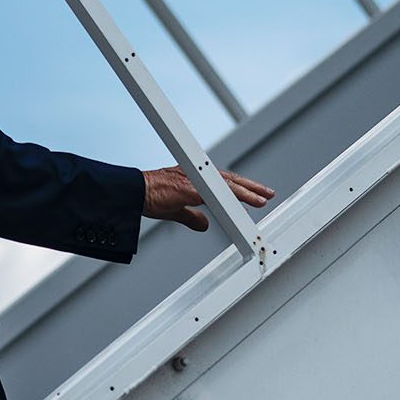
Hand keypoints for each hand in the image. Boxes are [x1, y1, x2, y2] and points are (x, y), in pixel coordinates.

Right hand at [141, 166, 273, 231]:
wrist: (132, 193)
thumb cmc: (148, 198)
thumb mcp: (175, 210)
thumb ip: (191, 216)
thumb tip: (204, 224)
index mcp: (192, 179)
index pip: (221, 182)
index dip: (238, 188)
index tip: (253, 195)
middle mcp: (195, 174)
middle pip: (229, 180)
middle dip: (250, 187)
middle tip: (267, 193)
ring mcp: (194, 179)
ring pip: (227, 184)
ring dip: (247, 191)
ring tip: (263, 198)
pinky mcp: (191, 187)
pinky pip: (217, 191)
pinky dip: (233, 196)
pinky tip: (245, 202)